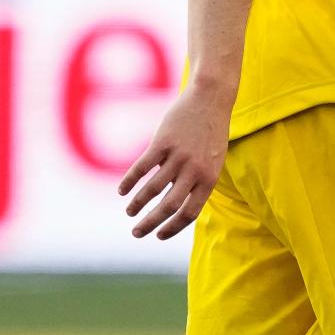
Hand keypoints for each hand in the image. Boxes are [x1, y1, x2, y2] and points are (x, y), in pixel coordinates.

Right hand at [117, 85, 229, 239]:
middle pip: (169, 206)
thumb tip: (176, 206)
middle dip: (150, 223)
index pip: (189, 213)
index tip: (159, 235)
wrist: (211, 99)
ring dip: (138, 204)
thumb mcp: (213, 161)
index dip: (172, 228)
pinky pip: (142, 167)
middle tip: (136, 233)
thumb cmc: (211, 133)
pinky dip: (130, 181)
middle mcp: (194, 170)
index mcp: (209, 179)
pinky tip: (122, 191)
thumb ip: (197, 182)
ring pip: (153, 189)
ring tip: (130, 212)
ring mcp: (178, 156)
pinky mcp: (163, 142)